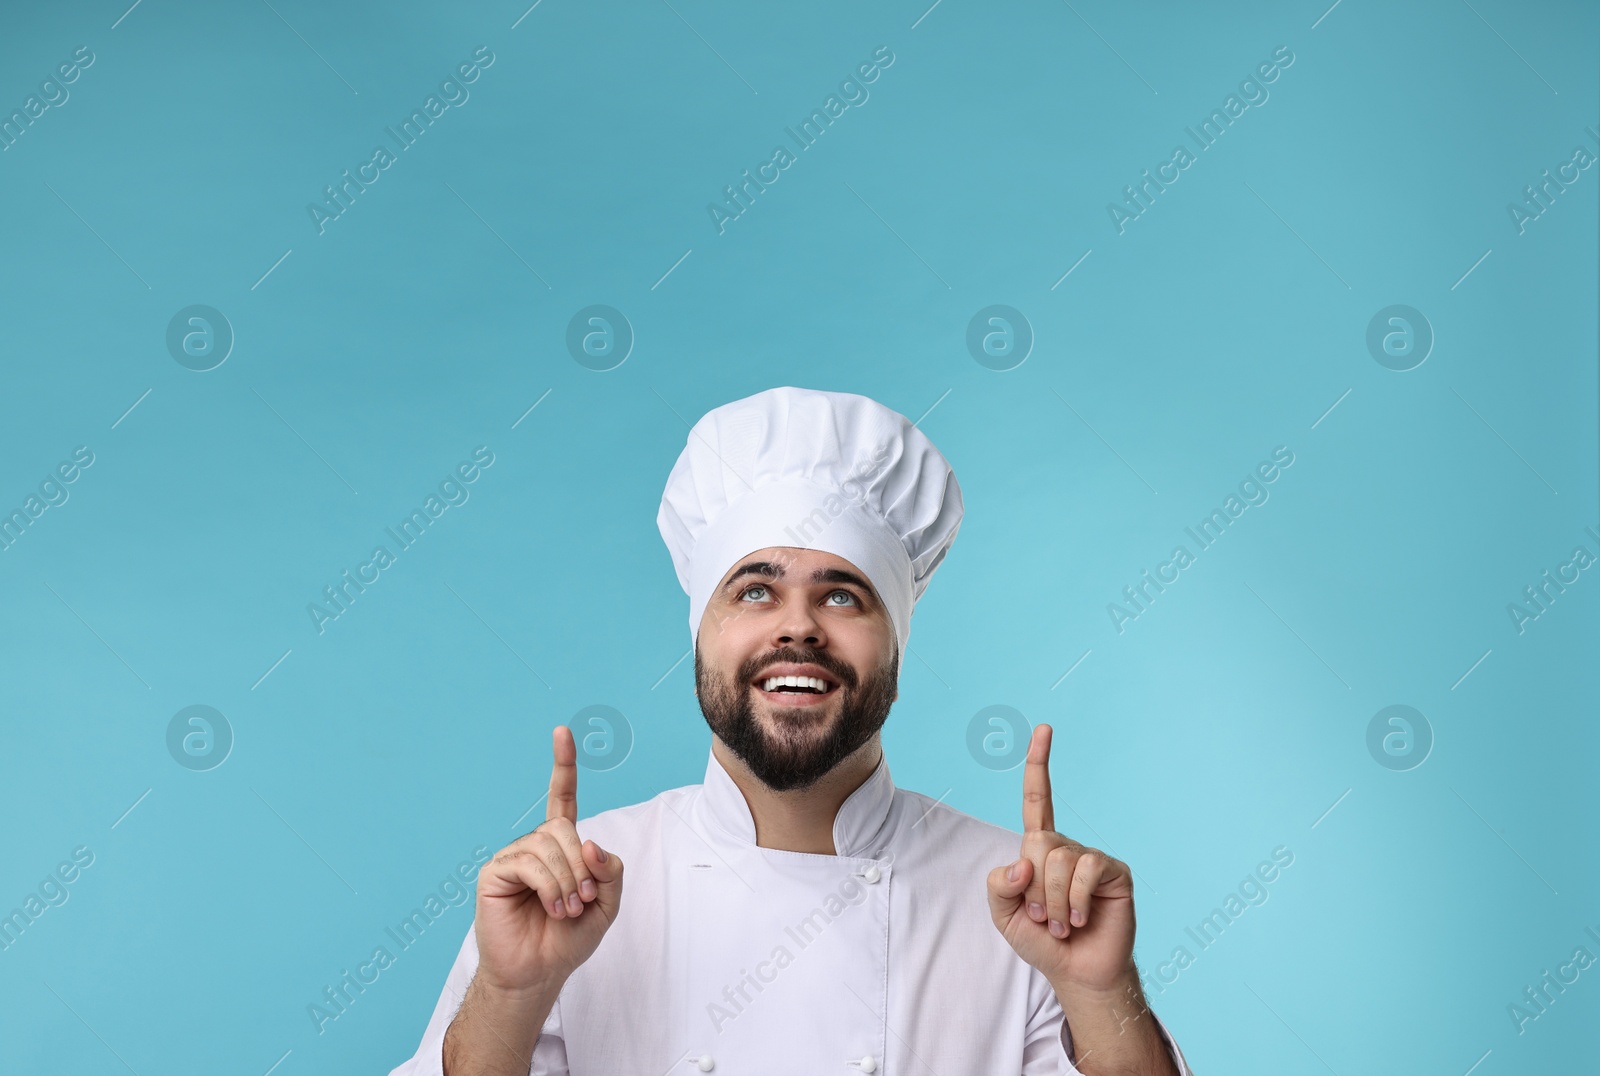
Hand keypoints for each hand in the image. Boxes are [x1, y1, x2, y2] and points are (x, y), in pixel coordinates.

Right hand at [471, 726, 623, 994]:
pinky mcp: (495, 872)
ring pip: (549, 845)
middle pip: (564, 828)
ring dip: (567, 881)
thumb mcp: (606, 905)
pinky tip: (550, 907)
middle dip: (582, 866)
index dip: (563, 764)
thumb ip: (610, 871)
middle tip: (582, 899)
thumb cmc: (568, 938)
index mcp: (561, 846)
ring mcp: (513, 856)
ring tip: (565, 910)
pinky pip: (529, 863)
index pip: (562, 797)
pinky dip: (549, 886)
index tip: (562, 731)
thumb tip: (592, 843)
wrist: (538, 971)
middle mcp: (535, 844)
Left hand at [986, 724, 1136, 993]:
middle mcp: (1066, 846)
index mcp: (1040, 850)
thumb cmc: (1043, 942)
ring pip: (1058, 858)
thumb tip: (1022, 859)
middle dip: (1034, 887)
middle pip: (1038, 841)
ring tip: (1064, 923)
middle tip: (1045, 917)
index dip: (1038, 764)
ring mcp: (1092, 858)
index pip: (1037, 799)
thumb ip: (998, 886)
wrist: (1078, 973)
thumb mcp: (1004, 915)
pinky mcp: (1114, 872)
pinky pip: (1086, 869)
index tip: (1044, 729)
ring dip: (1053, 900)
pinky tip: (1081, 918)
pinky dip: (1075, 899)